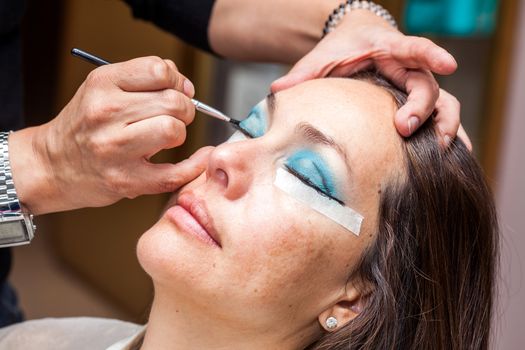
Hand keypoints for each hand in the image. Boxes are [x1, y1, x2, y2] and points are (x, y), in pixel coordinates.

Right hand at [10, 56, 211, 214]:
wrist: (53, 164)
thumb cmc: (86, 124)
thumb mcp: (104, 89)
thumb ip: (145, 78)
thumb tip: (186, 86)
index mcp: (102, 84)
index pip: (159, 70)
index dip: (176, 80)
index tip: (176, 90)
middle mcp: (106, 113)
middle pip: (173, 102)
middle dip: (184, 108)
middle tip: (175, 116)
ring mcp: (114, 148)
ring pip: (173, 130)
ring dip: (180, 133)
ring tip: (168, 137)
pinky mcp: (125, 180)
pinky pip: (174, 173)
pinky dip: (193, 166)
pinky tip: (197, 159)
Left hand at [271, 9, 463, 146]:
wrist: (356, 38)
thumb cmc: (342, 46)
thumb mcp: (322, 55)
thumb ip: (303, 72)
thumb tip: (277, 89)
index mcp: (389, 48)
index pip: (415, 48)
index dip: (432, 56)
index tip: (449, 65)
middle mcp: (407, 67)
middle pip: (428, 86)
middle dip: (423, 108)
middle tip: (405, 129)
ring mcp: (413, 86)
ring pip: (442, 103)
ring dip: (445, 125)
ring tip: (442, 149)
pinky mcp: (412, 102)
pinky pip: (436, 118)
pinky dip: (448, 135)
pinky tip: (455, 158)